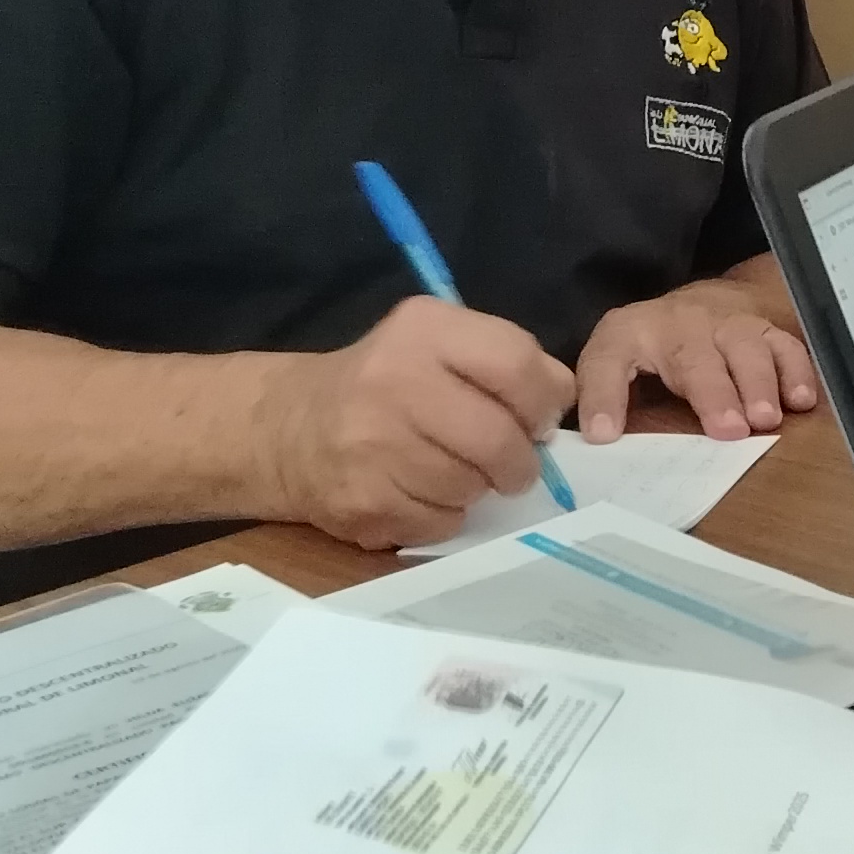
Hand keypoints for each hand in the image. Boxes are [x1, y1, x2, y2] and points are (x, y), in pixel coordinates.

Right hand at [256, 296, 572, 547]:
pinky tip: (421, 492)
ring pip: (471, 486)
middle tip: (512, 465)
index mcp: (423, 330)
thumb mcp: (439, 344)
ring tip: (454, 471)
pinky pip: (439, 522)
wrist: (290, 429)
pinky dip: (445, 515)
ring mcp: (371, 446)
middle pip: (498, 437)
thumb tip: (564, 399)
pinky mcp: (361, 502)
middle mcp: (392, 381)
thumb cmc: (385, 383)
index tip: (540, 420)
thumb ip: (507, 360)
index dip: (543, 401)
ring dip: (478, 488)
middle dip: (519, 461)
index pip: (515, 363)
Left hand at [577, 277, 816, 439]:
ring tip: (766, 420)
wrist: (705, 301)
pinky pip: (787, 345)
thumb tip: (600, 441)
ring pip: (748, 348)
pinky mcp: (767, 328)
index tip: (604, 435)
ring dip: (759, 384)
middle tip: (728, 429)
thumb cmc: (654, 345)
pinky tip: (802, 400)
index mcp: (632, 335)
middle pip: (696, 357)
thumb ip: (603, 397)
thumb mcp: (614, 361)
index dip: (605, 396)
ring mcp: (730, 324)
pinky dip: (798, 372)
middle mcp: (682, 325)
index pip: (609, 359)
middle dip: (714, 393)